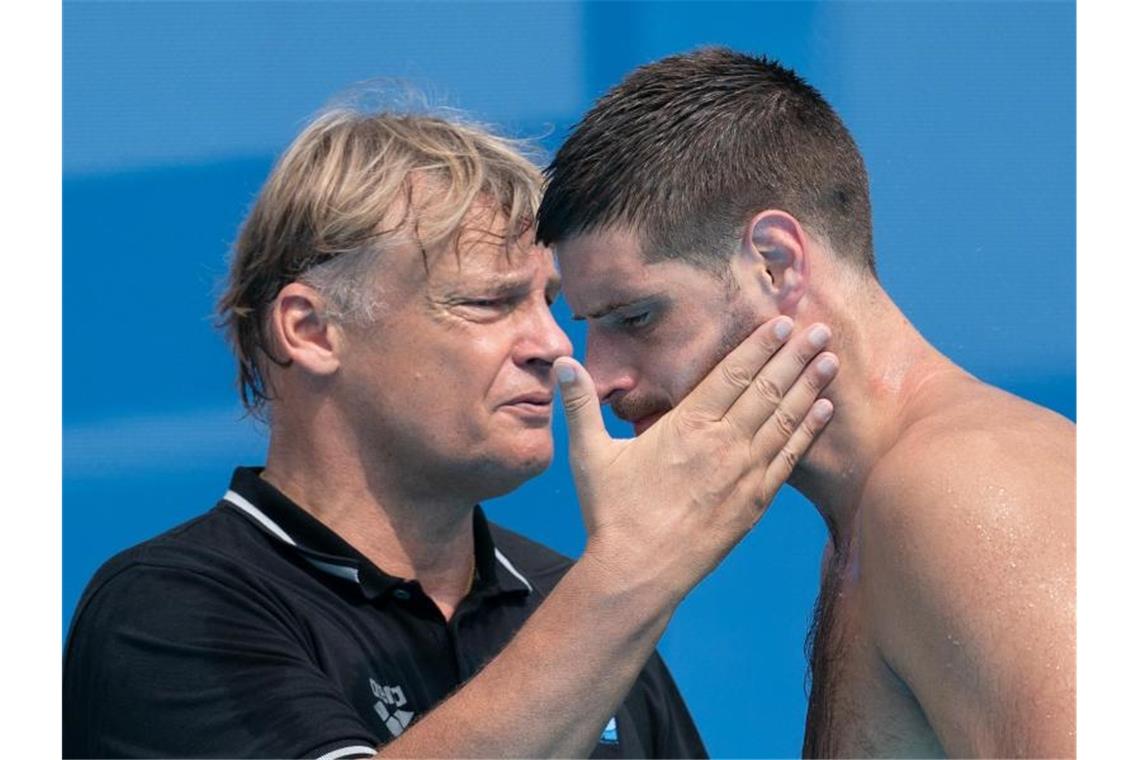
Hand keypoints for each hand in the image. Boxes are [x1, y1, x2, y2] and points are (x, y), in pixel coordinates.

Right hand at [554, 317, 836, 604]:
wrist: (639, 572)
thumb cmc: (612, 514)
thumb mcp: (590, 455)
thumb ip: (580, 406)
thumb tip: (562, 364)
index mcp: (687, 425)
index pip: (733, 374)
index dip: (760, 345)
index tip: (783, 323)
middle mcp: (723, 443)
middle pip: (767, 388)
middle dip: (796, 356)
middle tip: (820, 329)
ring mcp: (744, 473)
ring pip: (785, 419)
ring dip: (810, 386)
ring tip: (831, 359)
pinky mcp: (755, 502)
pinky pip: (789, 459)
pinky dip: (809, 431)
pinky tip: (825, 410)